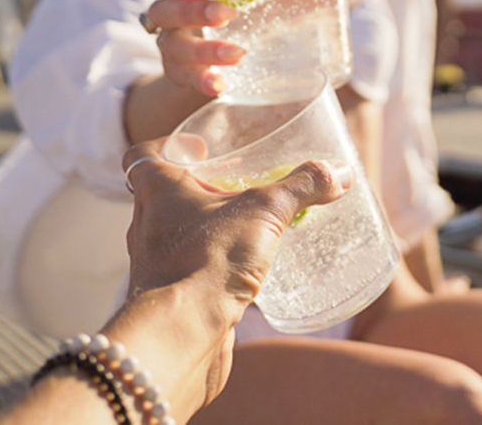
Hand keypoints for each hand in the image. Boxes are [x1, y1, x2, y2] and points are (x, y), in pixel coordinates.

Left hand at [119, 140, 351, 413]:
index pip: (142, 156)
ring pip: (176, 233)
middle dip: (199, 186)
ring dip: (206, 226)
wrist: (183, 335)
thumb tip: (340, 172)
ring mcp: (156, 263)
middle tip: (234, 180)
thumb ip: (303, 186)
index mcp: (158, 191)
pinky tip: (244, 267)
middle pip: (163, 194)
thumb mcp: (266, 210)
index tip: (199, 146)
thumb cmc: (208, 259)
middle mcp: (148, 224)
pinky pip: (190, 269)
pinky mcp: (173, 297)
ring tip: (246, 223)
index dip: (167, 145)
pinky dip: (213, 263)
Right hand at [145, 0, 243, 95]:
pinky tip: (220, 84)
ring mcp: (173, 44)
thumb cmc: (252, 10)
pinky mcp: (181, 71)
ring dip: (202, 49)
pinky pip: (182, 76)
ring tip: (237, 54)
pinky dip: (201, 79)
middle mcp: (171, 14)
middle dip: (195, 12)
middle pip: (164, 10)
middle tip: (229, 15)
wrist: (236, 52)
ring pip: (172, 45)